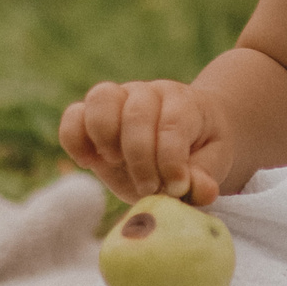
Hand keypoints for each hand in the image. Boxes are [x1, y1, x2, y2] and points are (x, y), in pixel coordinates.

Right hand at [60, 79, 233, 204]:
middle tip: (149, 188)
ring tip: (115, 162)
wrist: (183, 140)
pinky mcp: (91, 117)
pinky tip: (89, 163)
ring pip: (101, 99)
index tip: (175, 189)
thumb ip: (205, 177)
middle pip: (137, 113)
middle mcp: (149, 94)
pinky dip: (74, 140)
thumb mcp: (214, 164)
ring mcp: (118, 100)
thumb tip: (202, 191)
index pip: (173, 123)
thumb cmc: (200, 151)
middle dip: (141, 158)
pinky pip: (73, 116)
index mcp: (184, 102)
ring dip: (105, 137)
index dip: (171, 160)